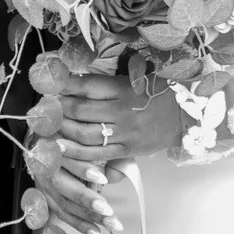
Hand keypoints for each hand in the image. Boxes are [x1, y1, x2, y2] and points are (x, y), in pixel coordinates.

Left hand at [51, 70, 188, 162]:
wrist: (188, 115)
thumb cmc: (159, 92)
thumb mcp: (136, 79)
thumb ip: (106, 82)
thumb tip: (72, 79)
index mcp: (124, 88)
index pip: (87, 85)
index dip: (65, 85)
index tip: (50, 84)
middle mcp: (122, 110)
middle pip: (81, 110)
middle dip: (59, 108)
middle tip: (45, 107)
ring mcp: (125, 133)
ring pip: (86, 134)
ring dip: (63, 131)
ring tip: (50, 127)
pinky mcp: (128, 150)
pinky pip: (98, 154)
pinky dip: (77, 153)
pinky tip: (63, 149)